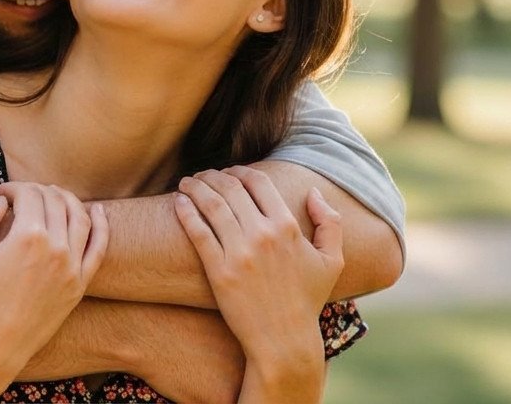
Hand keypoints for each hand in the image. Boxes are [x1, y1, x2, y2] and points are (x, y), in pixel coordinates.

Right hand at [0, 183, 108, 381]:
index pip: (29, 194)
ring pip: (80, 217)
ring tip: (52, 194)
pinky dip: (101, 225)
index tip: (1, 195)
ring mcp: (72, 268)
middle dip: (37, 190)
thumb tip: (0, 201)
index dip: (14, 188)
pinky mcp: (78, 286)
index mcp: (28, 237)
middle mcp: (57, 249)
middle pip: (55, 201)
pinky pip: (98, 248)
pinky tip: (98, 211)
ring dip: (67, 199)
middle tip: (22, 195)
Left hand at [174, 167, 342, 399]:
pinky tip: (179, 202)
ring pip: (211, 205)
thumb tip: (313, 192)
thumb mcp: (332, 261)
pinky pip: (198, 231)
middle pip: (230, 188)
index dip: (241, 171)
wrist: (283, 340)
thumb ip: (330, 222)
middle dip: (213, 175)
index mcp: (287, 227)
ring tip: (186, 182)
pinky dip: (185, 211)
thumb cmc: (307, 300)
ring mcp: (239, 252)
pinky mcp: (219, 270)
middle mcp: (263, 234)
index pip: (258, 182)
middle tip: (202, 175)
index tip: (229, 172)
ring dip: (195, 186)